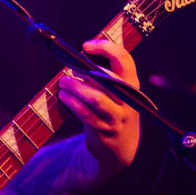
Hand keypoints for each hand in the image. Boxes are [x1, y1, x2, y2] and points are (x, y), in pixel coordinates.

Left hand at [56, 39, 139, 170]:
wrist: (122, 148)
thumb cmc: (114, 112)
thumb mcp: (118, 94)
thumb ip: (105, 76)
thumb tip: (80, 55)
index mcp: (132, 84)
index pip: (124, 59)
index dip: (106, 48)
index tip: (86, 45)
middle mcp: (128, 99)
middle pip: (108, 79)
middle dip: (85, 71)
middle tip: (70, 69)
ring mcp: (117, 116)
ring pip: (96, 97)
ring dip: (76, 87)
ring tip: (63, 82)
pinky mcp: (104, 130)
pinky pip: (86, 114)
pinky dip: (72, 103)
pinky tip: (63, 97)